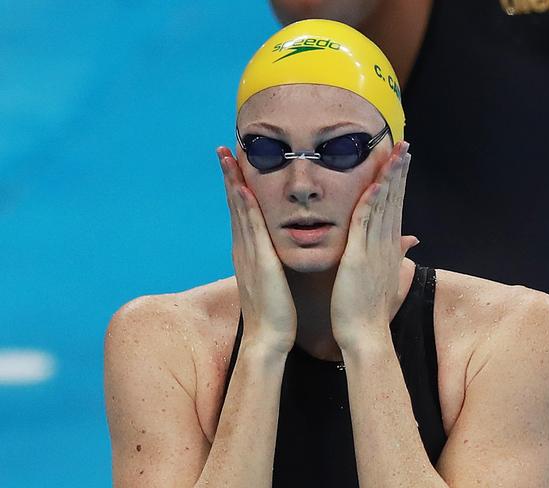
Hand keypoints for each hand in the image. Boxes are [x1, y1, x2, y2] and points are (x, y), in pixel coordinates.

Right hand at [217, 147, 296, 354]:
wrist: (269, 338)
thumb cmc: (274, 312)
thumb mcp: (270, 280)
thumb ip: (268, 262)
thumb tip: (271, 252)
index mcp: (248, 252)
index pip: (241, 212)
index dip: (236, 186)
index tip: (234, 164)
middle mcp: (243, 249)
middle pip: (234, 206)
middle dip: (229, 176)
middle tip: (223, 150)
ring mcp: (248, 255)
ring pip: (239, 212)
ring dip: (233, 183)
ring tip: (227, 157)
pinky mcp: (259, 263)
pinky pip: (252, 230)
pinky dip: (245, 208)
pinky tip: (243, 189)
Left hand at [330, 141, 417, 351]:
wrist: (365, 333)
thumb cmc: (368, 308)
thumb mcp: (384, 277)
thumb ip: (395, 255)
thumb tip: (410, 241)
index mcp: (388, 247)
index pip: (395, 207)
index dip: (399, 183)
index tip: (401, 161)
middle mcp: (386, 244)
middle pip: (395, 201)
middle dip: (400, 172)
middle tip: (405, 146)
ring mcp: (375, 249)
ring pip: (384, 207)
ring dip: (390, 179)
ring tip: (396, 154)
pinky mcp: (360, 257)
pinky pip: (366, 225)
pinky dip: (371, 203)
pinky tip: (375, 184)